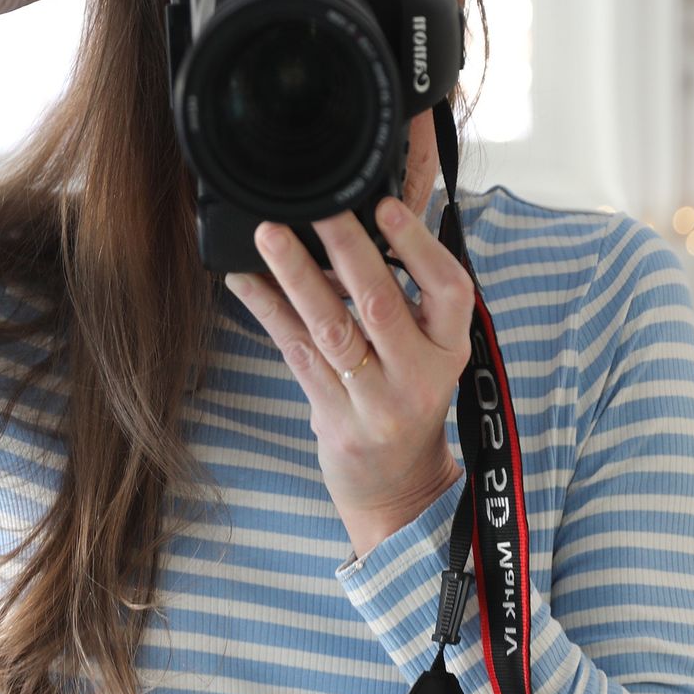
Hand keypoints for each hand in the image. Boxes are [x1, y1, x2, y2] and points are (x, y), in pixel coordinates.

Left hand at [227, 199, 474, 544]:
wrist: (398, 487)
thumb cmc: (409, 402)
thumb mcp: (428, 352)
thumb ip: (404, 298)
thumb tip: (357, 223)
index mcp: (451, 350)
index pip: (448, 290)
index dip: (417, 247)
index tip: (385, 206)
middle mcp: (419, 378)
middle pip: (381, 306)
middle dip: (346, 250)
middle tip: (316, 207)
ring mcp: (375, 404)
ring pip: (332, 330)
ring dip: (297, 278)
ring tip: (269, 235)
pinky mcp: (333, 419)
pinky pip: (296, 353)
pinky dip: (268, 310)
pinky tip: (243, 279)